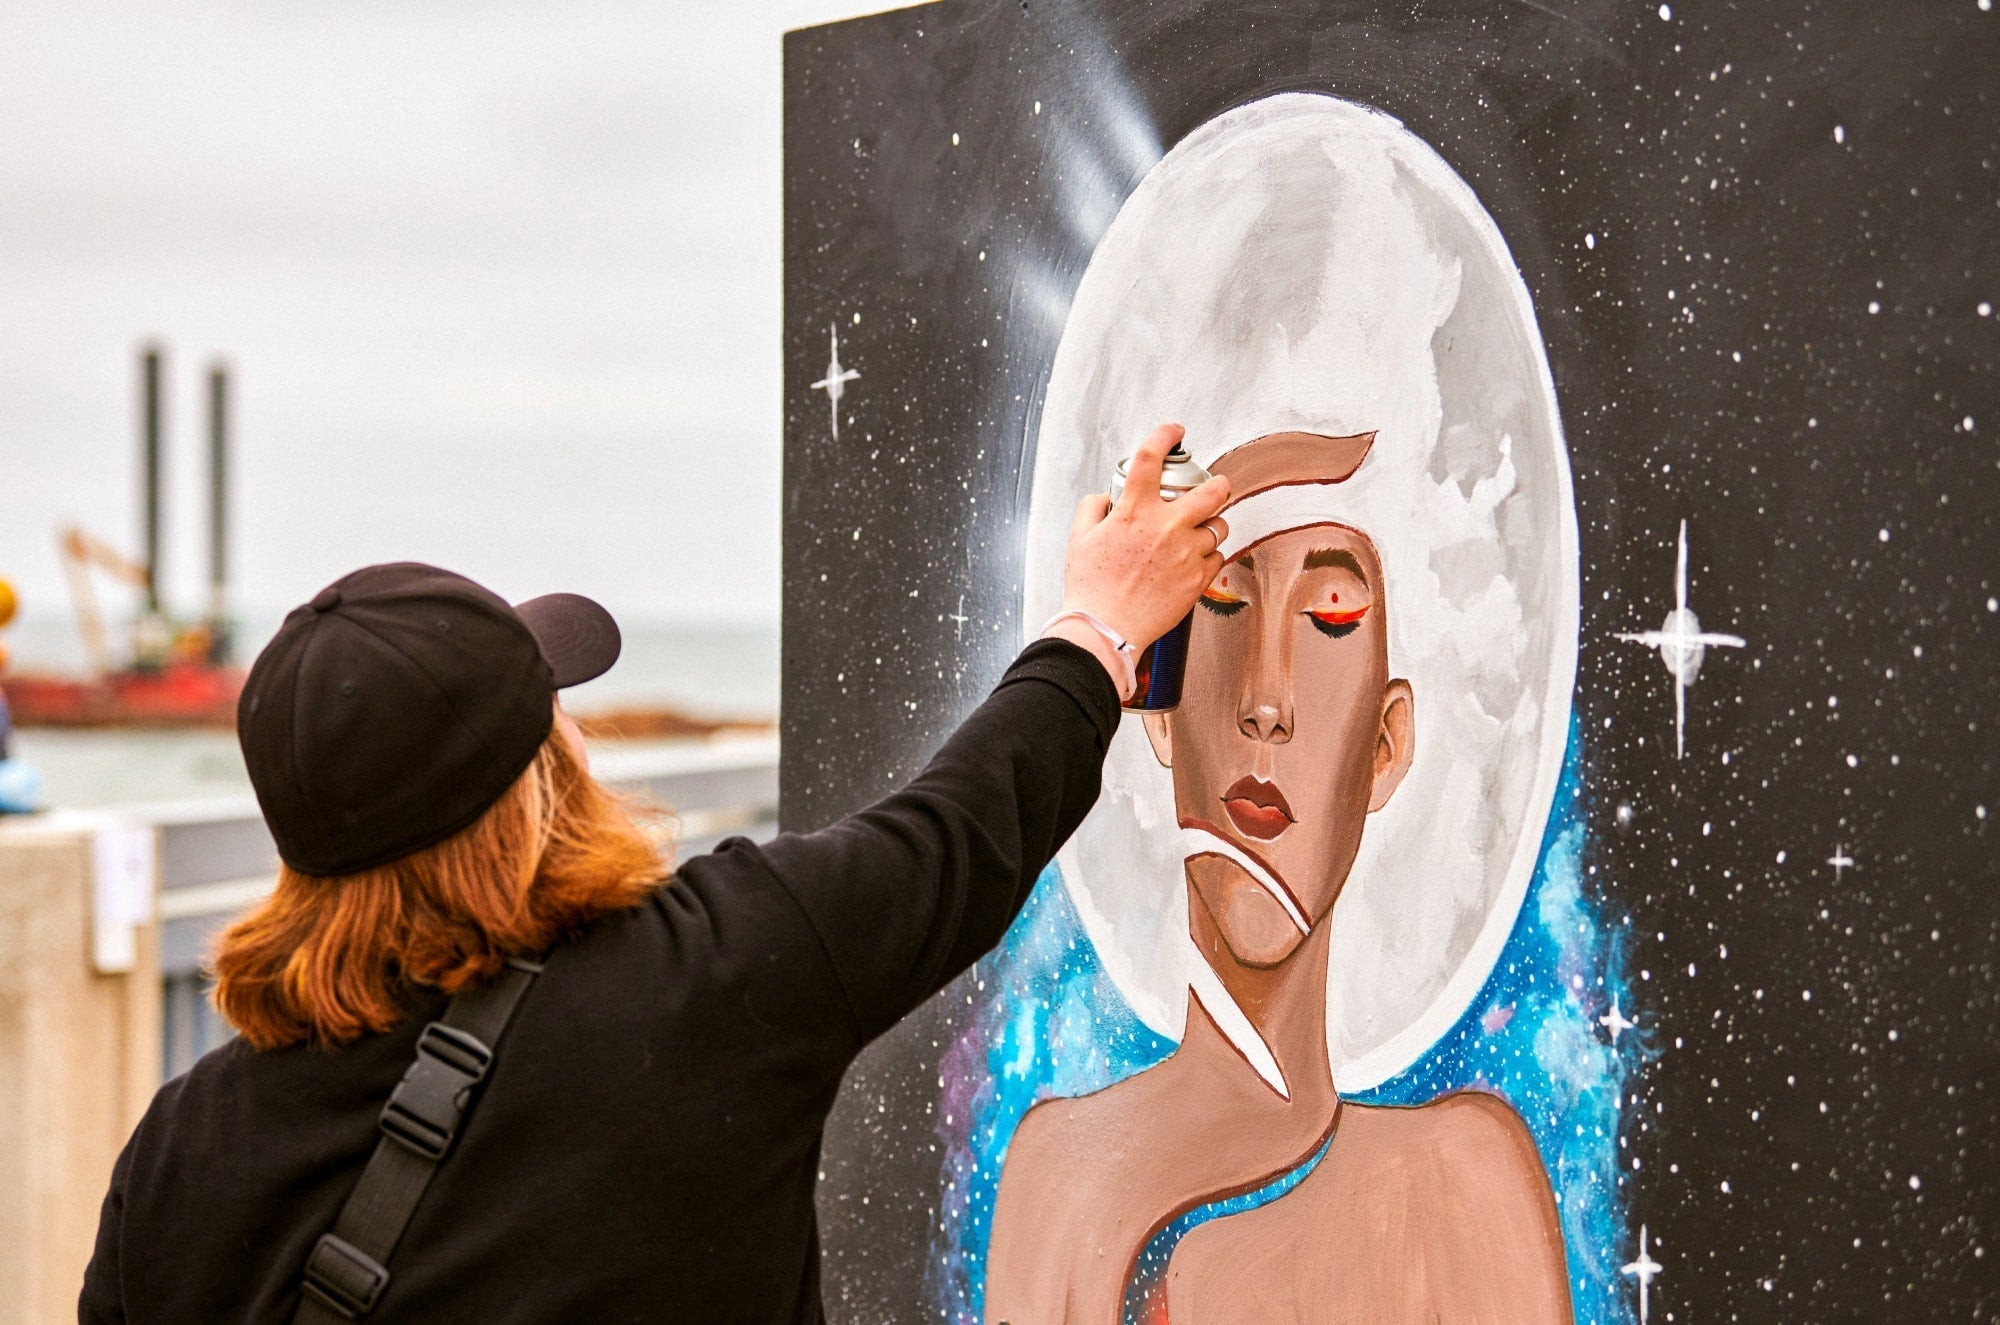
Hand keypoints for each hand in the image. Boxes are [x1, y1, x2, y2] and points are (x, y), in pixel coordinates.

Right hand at [1055, 423, 1231, 650]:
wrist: (1105, 628)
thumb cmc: (1090, 588)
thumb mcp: (1078, 539)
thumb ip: (1093, 508)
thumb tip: (1106, 498)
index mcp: (1135, 512)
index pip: (1151, 457)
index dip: (1165, 434)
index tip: (1173, 431)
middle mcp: (1167, 528)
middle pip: (1213, 490)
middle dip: (1218, 484)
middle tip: (1215, 487)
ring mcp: (1186, 554)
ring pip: (1219, 527)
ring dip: (1210, 526)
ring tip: (1197, 534)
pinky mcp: (1198, 580)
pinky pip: (1217, 558)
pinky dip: (1207, 557)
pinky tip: (1192, 562)